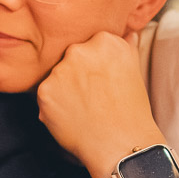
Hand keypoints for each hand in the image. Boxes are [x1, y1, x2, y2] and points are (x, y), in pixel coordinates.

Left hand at [36, 30, 163, 177]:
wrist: (121, 144)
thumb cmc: (131, 110)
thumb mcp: (134, 71)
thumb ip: (126, 47)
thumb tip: (128, 33)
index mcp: (105, 41)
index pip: (90, 44)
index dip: (94, 64)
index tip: (101, 79)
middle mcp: (80, 50)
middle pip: (70, 57)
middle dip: (77, 73)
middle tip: (92, 95)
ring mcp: (60, 70)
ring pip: (56, 75)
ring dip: (64, 89)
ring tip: (83, 108)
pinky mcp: (44, 90)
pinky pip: (46, 94)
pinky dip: (54, 105)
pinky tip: (72, 116)